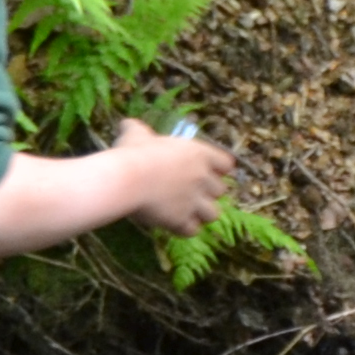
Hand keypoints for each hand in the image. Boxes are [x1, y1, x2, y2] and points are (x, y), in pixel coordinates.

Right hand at [115, 119, 237, 232]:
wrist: (128, 179)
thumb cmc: (135, 152)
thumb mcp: (137, 134)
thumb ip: (138, 129)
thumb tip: (128, 124)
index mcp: (200, 154)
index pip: (226, 164)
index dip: (218, 168)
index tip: (207, 170)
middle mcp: (203, 179)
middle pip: (221, 190)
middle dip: (208, 193)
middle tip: (192, 192)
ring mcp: (195, 202)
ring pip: (213, 214)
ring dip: (202, 213)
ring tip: (187, 211)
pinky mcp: (182, 221)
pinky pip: (193, 230)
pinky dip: (185, 228)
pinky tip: (173, 224)